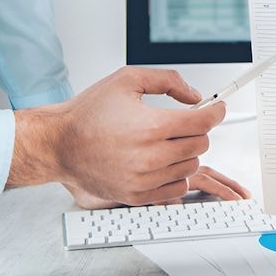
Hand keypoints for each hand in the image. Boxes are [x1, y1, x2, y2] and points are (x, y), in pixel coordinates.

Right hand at [8, 66, 225, 205]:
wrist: (57, 144)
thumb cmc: (88, 112)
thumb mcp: (128, 79)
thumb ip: (168, 81)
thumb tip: (195, 95)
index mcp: (151, 126)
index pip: (203, 122)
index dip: (216, 112)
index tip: (217, 108)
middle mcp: (150, 156)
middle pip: (201, 144)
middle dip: (197, 130)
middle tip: (182, 123)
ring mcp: (144, 179)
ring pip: (191, 167)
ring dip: (186, 152)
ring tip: (166, 141)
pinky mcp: (137, 195)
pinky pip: (177, 188)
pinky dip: (176, 174)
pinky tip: (162, 161)